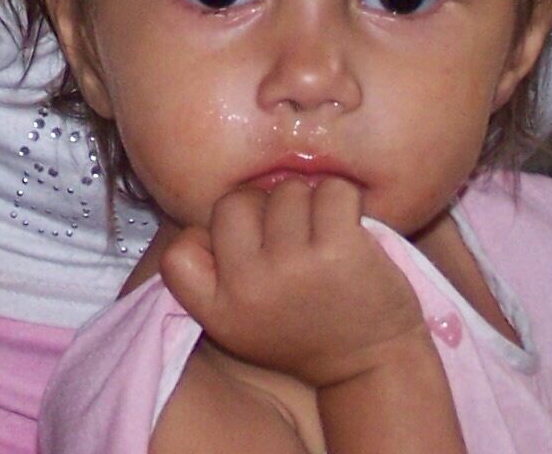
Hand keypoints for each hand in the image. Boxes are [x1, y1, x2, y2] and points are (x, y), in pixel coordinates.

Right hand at [159, 178, 424, 389]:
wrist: (372, 363)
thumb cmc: (303, 329)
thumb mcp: (239, 322)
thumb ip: (215, 273)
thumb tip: (213, 210)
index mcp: (219, 310)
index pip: (178, 252)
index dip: (204, 238)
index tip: (237, 254)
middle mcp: (248, 287)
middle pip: (236, 201)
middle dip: (263, 210)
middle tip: (288, 240)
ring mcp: (293, 266)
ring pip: (287, 190)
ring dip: (307, 204)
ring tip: (320, 237)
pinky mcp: (339, 248)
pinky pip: (331, 189)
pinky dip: (344, 200)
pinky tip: (348, 229)